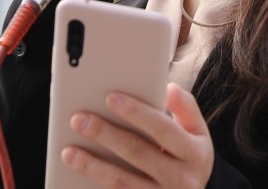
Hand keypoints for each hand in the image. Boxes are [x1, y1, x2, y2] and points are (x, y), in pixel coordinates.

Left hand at [61, 83, 214, 188]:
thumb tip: (170, 88)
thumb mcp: (198, 133)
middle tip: (79, 120)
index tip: (109, 98)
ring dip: (92, 165)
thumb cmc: (190, 158)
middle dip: (105, 134)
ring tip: (69, 151)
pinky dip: (95, 186)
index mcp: (195, 153)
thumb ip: (186, 109)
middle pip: (136, 152)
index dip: (136, 112)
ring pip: (121, 182)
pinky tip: (76, 177)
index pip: (162, 128)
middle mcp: (182, 180)